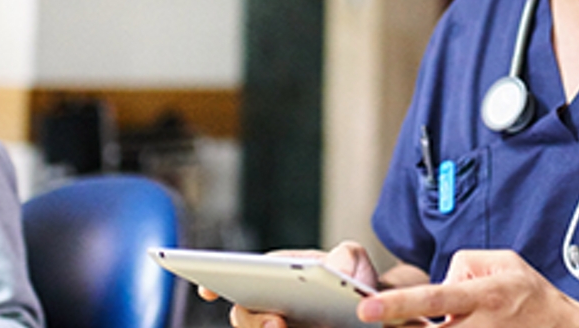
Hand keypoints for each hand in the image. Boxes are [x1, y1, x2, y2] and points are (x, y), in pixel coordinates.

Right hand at [196, 241, 379, 327]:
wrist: (370, 307)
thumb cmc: (353, 277)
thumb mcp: (352, 259)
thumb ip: (344, 258)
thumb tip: (329, 271)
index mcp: (274, 273)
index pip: (240, 276)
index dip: (218, 280)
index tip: (208, 290)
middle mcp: (268, 304)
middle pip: (245, 315)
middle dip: (255, 320)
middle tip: (276, 323)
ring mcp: (278, 325)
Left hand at [357, 249, 578, 326]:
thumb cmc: (532, 296)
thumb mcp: (505, 261)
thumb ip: (464, 263)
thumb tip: (438, 283)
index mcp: (486, 295)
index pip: (435, 298)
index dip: (399, 304)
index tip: (367, 308)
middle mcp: (481, 327)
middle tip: (370, 319)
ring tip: (409, 319)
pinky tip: (436, 323)